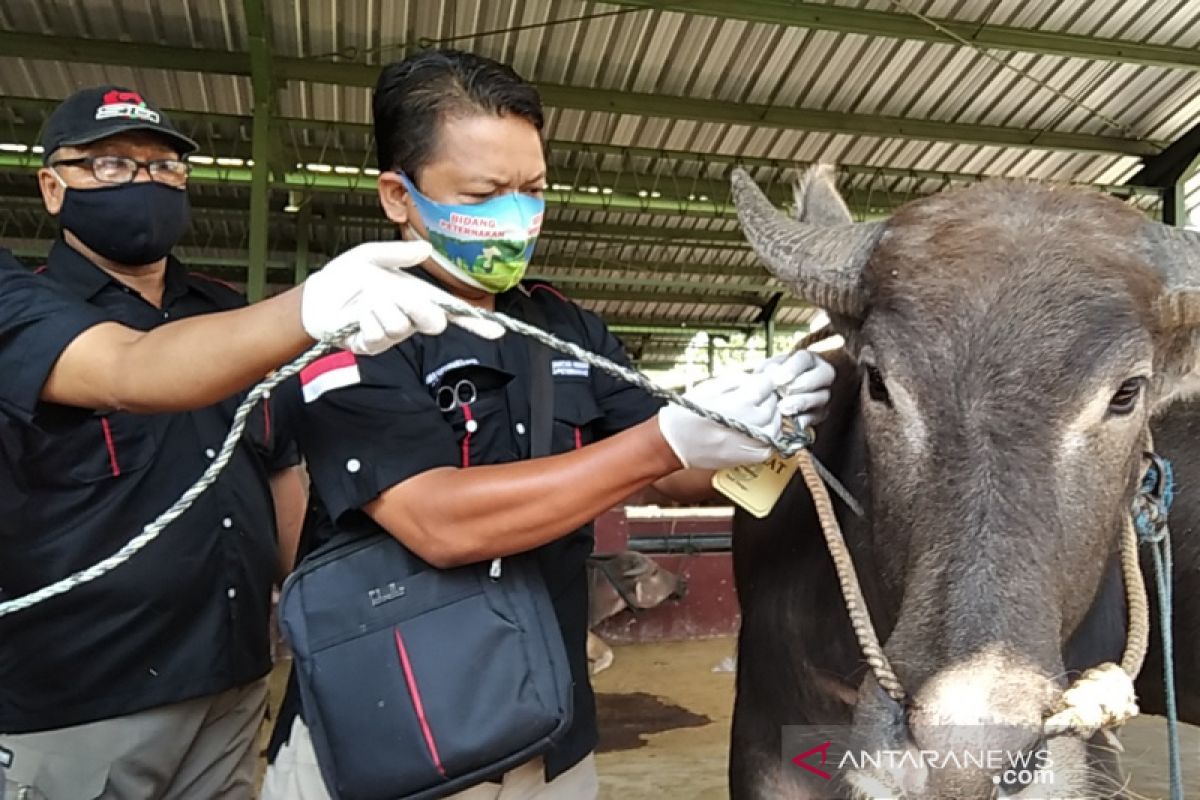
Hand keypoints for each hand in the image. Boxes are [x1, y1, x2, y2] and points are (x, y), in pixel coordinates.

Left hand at [300, 241, 503, 354]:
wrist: (318, 296)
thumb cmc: (346, 276)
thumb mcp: (371, 255)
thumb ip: (398, 254)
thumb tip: (425, 249)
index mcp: (417, 296)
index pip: (452, 312)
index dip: (475, 322)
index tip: (496, 330)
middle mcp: (410, 317)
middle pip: (434, 323)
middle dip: (419, 306)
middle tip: (398, 294)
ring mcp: (393, 335)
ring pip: (401, 325)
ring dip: (381, 307)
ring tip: (366, 300)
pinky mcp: (374, 347)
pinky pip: (378, 334)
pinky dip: (365, 319)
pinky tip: (357, 315)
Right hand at [657, 372, 779, 469]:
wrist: (674, 445)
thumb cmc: (686, 415)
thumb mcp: (709, 386)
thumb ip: (737, 379)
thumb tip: (755, 377)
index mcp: (742, 401)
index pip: (768, 383)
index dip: (761, 380)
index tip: (755, 382)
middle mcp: (753, 422)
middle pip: (774, 402)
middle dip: (764, 398)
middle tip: (747, 399)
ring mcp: (756, 441)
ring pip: (777, 422)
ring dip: (767, 416)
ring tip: (748, 416)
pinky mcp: (754, 457)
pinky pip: (773, 442)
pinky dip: (767, 435)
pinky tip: (753, 431)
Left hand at [753, 349, 834, 429]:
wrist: (772, 398)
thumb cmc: (770, 379)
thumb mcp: (766, 370)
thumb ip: (769, 370)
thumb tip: (772, 373)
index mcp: (807, 359)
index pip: (805, 359)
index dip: (792, 369)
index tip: (777, 379)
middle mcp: (822, 373)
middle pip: (821, 376)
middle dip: (800, 385)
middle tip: (782, 392)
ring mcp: (824, 393)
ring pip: (822, 396)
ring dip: (801, 402)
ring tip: (783, 407)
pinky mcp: (822, 412)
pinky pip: (818, 415)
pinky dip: (804, 419)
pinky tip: (790, 419)